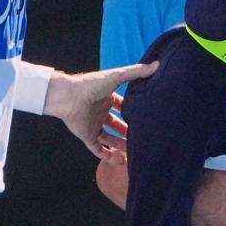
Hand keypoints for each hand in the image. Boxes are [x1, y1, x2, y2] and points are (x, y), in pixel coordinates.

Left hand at [43, 63, 157, 158]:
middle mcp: (100, 112)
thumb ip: (136, 72)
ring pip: (109, 138)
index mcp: (107, 98)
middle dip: (128, 131)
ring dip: (121, 145)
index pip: (122, 106)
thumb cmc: (91, 85)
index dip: (132, 111)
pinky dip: (108, 156)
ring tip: (135, 152)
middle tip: (142, 137)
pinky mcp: (86, 136)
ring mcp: (93, 125)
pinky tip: (121, 161)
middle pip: (117, 124)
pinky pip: (98, 149)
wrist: (68, 97)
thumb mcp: (117, 77)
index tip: (145, 117)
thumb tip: (157, 64)